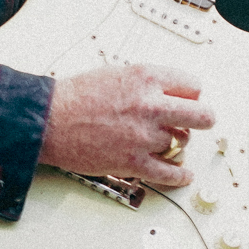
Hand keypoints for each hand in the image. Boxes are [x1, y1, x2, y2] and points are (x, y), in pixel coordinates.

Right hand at [39, 63, 216, 189]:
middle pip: (202, 115)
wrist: (47, 120)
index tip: (188, 100)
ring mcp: (144, 136)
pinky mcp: (134, 162)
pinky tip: (183, 174)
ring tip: (166, 142)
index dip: (191, 94)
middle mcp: (150, 106)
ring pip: (182, 143)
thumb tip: (172, 93)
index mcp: (147, 78)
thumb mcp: (119, 72)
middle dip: (201, 119)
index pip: (193, 85)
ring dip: (176, 144)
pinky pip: (170, 173)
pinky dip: (180, 176)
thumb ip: (149, 82)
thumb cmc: (76, 96)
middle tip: (197, 121)